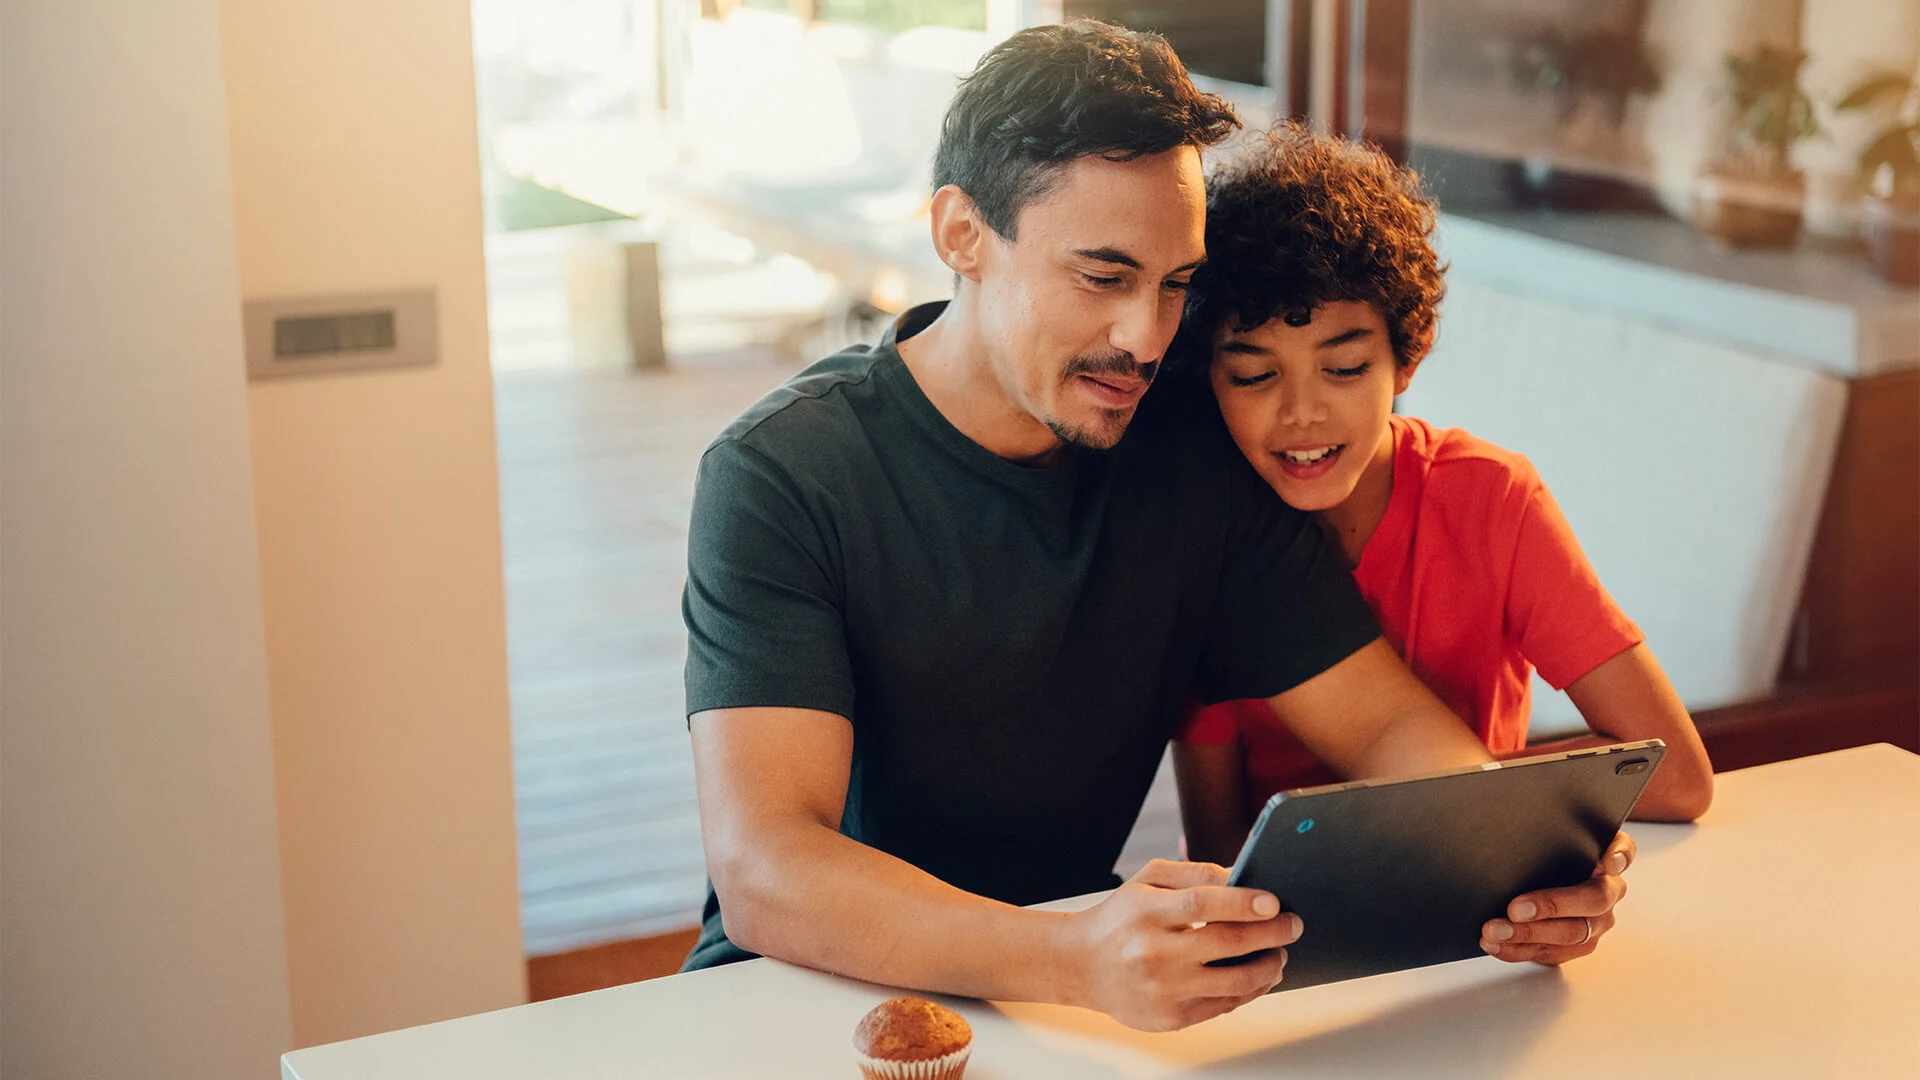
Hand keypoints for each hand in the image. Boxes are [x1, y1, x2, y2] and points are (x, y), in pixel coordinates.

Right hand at [1065, 859, 1301, 1031]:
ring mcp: (1162, 989)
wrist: (1081, 965)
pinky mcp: (1170, 1017)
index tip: (1274, 903)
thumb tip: (1242, 876)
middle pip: (1226, 943)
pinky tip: (1258, 976)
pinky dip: (1249, 991)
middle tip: (1293, 925)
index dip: (1244, 903)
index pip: (1203, 904)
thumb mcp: (1146, 881)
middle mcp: (1153, 953)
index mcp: (1146, 912)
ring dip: (1267, 966)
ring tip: (1278, 953)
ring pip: (1233, 982)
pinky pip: (1224, 1006)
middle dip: (1270, 934)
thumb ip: (1194, 873)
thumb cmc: (1120, 918)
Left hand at [1481, 831, 1634, 964]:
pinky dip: (1519, 950)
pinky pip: (1552, 953)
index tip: (1606, 860)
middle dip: (1551, 905)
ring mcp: (1596, 921)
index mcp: (1607, 856)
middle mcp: (1608, 890)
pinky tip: (1495, 943)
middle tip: (1514, 908)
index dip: (1618, 855)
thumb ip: (1544, 823)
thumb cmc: (1540, 848)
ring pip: (1572, 934)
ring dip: (1528, 935)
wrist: (1530, 874)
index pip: (1623, 850)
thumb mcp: (1544, 832)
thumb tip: (1520, 813)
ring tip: (1494, 930)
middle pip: (1592, 900)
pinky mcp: (1577, 945)